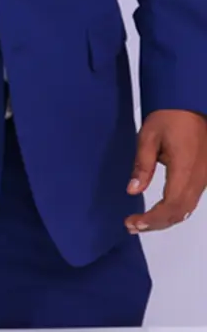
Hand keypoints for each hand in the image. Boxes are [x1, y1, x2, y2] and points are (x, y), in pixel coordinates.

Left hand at [126, 108, 206, 232]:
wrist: (192, 105)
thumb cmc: (169, 118)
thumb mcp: (148, 136)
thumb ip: (142, 165)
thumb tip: (133, 191)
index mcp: (185, 171)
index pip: (170, 206)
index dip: (152, 219)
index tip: (132, 223)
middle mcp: (198, 180)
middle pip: (180, 213)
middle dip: (156, 224)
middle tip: (132, 226)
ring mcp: (203, 181)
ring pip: (187, 210)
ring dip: (165, 220)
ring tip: (141, 223)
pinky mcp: (203, 178)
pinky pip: (190, 201)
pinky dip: (174, 211)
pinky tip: (158, 212)